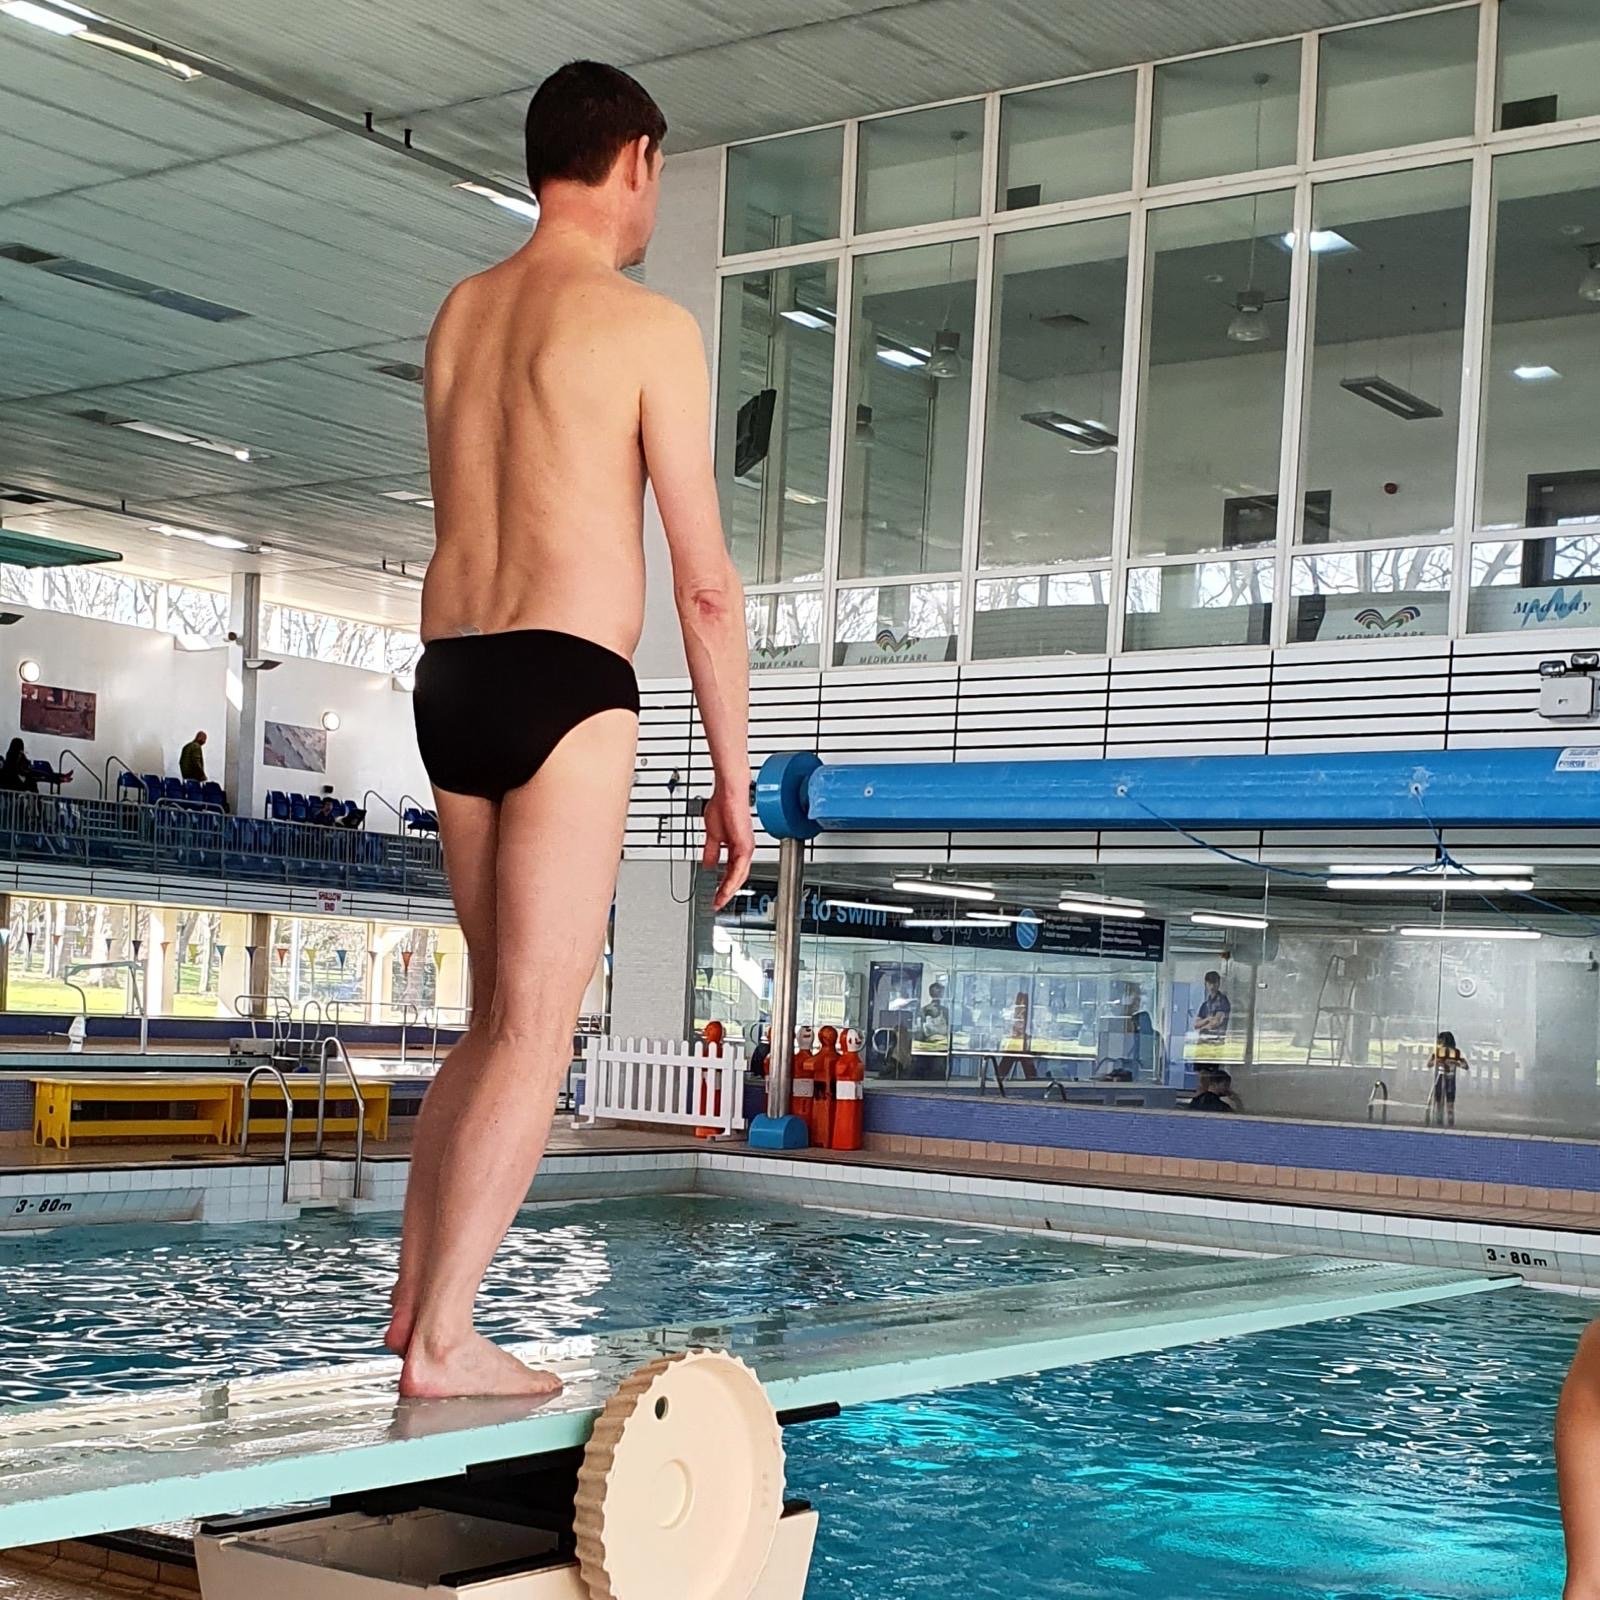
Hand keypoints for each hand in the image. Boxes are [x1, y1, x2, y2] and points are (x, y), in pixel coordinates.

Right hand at [702, 778, 753, 909]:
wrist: (728, 793)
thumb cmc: (723, 807)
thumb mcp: (713, 836)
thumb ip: (711, 852)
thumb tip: (708, 866)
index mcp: (737, 848)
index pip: (731, 872)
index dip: (723, 885)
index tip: (715, 896)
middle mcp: (744, 850)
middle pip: (737, 878)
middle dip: (726, 893)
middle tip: (716, 904)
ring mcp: (746, 848)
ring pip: (739, 876)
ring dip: (728, 890)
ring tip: (719, 901)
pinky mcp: (745, 846)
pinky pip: (739, 869)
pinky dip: (731, 881)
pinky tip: (725, 889)